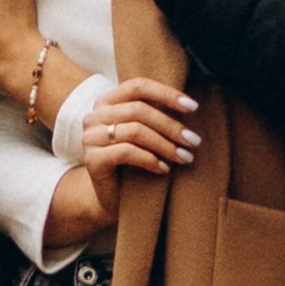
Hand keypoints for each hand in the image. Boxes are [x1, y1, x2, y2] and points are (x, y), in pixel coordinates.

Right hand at [80, 74, 201, 185]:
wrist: (112, 198)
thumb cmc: (134, 163)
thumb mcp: (144, 133)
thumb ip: (156, 115)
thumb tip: (190, 106)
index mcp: (108, 101)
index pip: (138, 86)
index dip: (166, 93)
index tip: (193, 107)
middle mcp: (95, 115)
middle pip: (139, 110)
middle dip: (171, 126)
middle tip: (194, 141)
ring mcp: (90, 137)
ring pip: (135, 131)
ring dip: (165, 145)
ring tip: (184, 157)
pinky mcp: (92, 159)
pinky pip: (126, 152)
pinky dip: (150, 159)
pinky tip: (164, 168)